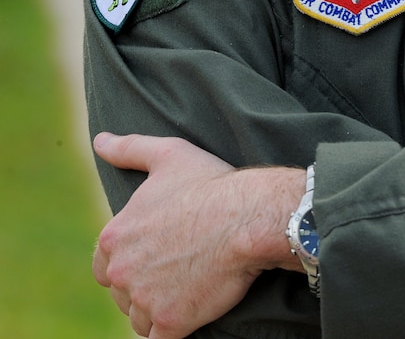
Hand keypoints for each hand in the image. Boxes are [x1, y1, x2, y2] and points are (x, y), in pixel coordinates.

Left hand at [92, 133, 305, 337]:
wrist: (249, 217)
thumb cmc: (212, 184)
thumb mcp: (169, 155)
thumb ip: (130, 149)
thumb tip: (100, 141)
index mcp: (115, 236)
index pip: (105, 264)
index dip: (131, 262)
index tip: (158, 257)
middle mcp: (121, 271)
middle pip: (123, 293)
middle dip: (145, 287)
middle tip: (179, 274)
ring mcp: (144, 300)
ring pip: (141, 318)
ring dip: (159, 311)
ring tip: (190, 293)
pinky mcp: (170, 322)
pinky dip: (171, 330)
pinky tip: (190, 317)